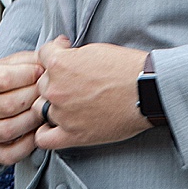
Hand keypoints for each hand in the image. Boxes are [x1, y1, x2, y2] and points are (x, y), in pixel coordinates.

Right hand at [0, 51, 44, 166]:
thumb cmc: (9, 78)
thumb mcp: (16, 63)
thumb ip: (37, 56)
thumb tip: (63, 44)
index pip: (2, 79)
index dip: (29, 74)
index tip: (43, 71)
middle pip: (8, 105)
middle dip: (34, 96)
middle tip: (49, 91)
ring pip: (9, 129)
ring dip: (34, 118)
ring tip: (46, 108)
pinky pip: (11, 154)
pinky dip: (29, 144)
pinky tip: (40, 130)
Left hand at [33, 35, 150, 150]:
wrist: (146, 90)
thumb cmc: (126, 67)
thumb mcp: (95, 49)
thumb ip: (71, 56)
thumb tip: (62, 58)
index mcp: (60, 64)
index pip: (44, 54)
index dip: (56, 52)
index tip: (65, 53)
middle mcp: (56, 89)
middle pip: (41, 83)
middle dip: (55, 79)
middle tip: (74, 81)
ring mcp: (62, 114)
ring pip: (41, 108)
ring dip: (52, 104)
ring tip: (71, 102)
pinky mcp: (72, 135)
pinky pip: (44, 138)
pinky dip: (46, 132)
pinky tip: (57, 125)